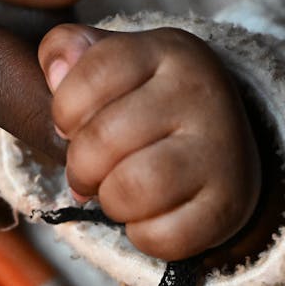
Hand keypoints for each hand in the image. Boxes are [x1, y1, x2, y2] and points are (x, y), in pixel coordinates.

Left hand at [38, 23, 260, 261]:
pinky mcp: (228, 205)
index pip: (93, 73)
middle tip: (89, 169)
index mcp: (170, 50)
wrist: (225, 149)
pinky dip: (141, 234)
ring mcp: (221, 149)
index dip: (65, 109)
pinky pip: (161, 236)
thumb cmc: (150, 104)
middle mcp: (201, 92)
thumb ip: (70, 50)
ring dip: (109, 200)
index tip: (72, 124)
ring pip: (131, 189)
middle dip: (80, 165)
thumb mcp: (115, 61)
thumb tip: (56, 72)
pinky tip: (150, 213)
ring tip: (119, 190)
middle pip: (103, 138)